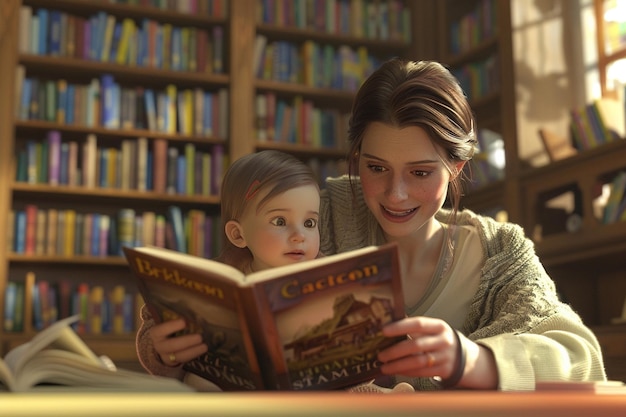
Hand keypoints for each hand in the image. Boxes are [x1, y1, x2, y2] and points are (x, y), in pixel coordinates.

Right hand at [149, 318, 207, 366]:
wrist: (162, 342)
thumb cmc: (169, 326)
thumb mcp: (168, 320)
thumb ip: (176, 314)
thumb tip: (192, 303)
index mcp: (156, 332)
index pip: (160, 330)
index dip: (171, 326)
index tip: (184, 322)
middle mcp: (159, 345)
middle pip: (171, 345)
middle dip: (186, 341)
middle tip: (199, 337)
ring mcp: (166, 356)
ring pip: (179, 356)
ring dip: (192, 351)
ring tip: (205, 346)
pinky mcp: (174, 362)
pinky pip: (184, 360)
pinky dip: (194, 354)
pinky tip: (203, 349)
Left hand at [377, 316, 498, 388]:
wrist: (464, 356)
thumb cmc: (439, 339)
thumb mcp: (433, 329)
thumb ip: (414, 326)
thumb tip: (387, 323)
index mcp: (439, 326)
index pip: (418, 324)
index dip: (400, 327)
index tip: (383, 331)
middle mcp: (443, 341)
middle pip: (416, 345)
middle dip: (395, 351)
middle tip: (380, 355)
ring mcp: (444, 357)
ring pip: (417, 362)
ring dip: (398, 365)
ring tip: (383, 366)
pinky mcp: (444, 370)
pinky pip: (421, 372)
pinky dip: (406, 372)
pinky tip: (395, 371)